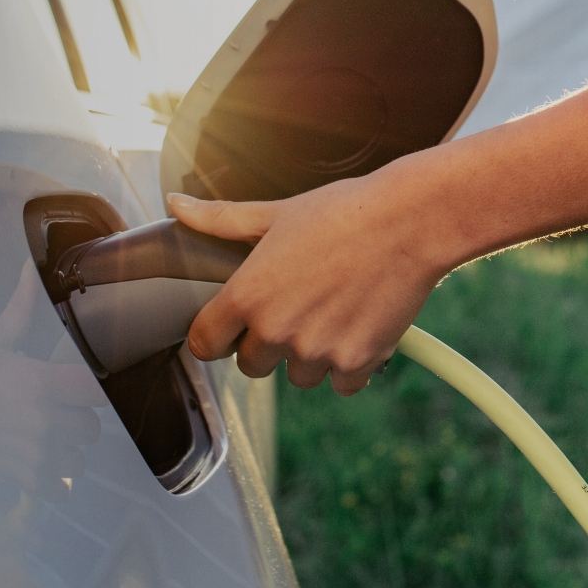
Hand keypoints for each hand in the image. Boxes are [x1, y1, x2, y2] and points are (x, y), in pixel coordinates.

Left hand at [173, 182, 447, 395]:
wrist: (411, 221)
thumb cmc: (344, 211)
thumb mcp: (277, 213)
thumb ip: (221, 220)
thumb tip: (176, 205)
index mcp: (247, 296)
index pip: (204, 343)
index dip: (218, 333)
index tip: (234, 324)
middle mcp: (275, 331)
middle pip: (251, 364)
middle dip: (270, 342)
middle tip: (298, 306)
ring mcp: (316, 352)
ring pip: (299, 376)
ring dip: (311, 354)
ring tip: (335, 311)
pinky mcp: (356, 363)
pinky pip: (341, 383)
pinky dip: (350, 363)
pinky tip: (361, 325)